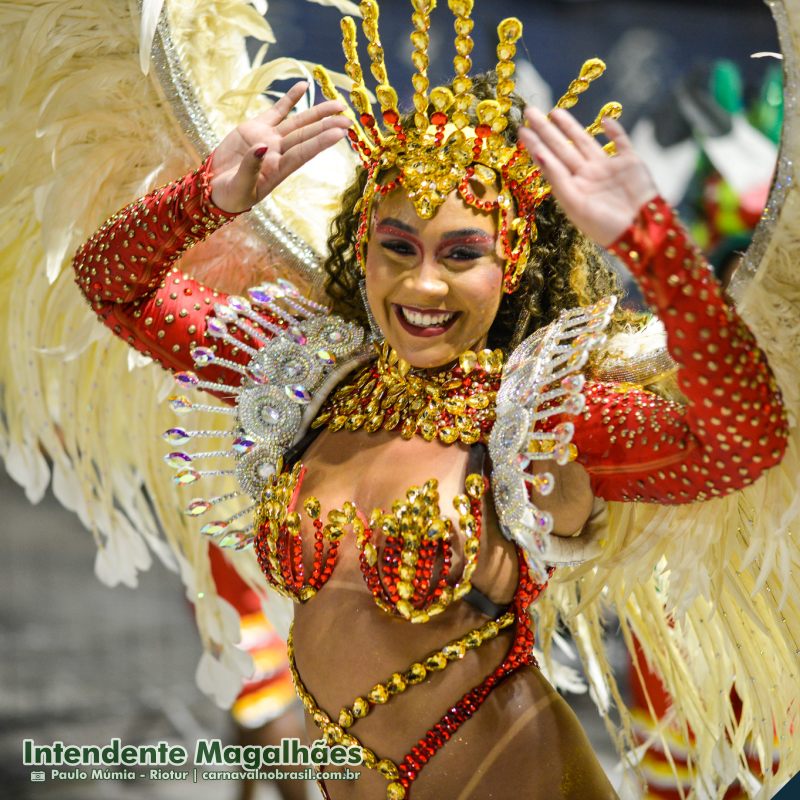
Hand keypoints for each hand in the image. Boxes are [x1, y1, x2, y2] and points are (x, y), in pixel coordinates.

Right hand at [209, 82, 350, 212]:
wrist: (214, 187)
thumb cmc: (229, 195)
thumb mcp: (239, 187)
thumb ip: (250, 169)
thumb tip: (261, 147)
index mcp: (277, 170)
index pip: (303, 153)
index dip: (321, 142)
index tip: (339, 134)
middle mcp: (278, 153)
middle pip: (306, 136)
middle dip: (327, 127)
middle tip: (348, 119)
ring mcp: (269, 138)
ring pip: (298, 122)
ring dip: (317, 113)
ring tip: (337, 104)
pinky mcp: (257, 128)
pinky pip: (278, 110)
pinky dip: (290, 98)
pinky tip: (304, 86)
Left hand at [518, 107, 658, 247]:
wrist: (641, 232)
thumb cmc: (605, 225)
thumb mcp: (575, 204)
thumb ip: (558, 178)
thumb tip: (540, 154)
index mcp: (573, 188)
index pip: (550, 162)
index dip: (536, 145)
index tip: (522, 130)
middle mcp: (587, 177)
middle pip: (562, 149)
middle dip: (546, 131)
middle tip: (530, 112)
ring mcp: (608, 169)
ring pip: (585, 142)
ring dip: (571, 128)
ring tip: (555, 112)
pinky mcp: (630, 163)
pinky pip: (621, 142)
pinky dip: (614, 130)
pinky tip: (605, 120)